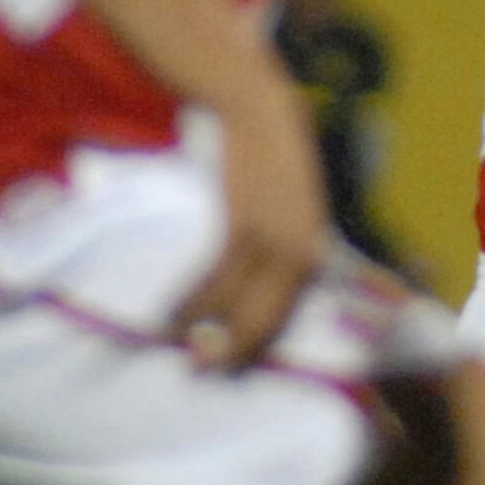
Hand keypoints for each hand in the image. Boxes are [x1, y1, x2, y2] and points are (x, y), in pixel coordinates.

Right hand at [172, 77, 326, 371]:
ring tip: (175, 345)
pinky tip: (169, 316)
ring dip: (199, 329)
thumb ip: (280, 256)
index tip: (229, 367)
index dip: (257, 348)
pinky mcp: (246, 227)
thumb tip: (256, 294)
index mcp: (315, 257)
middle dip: (232, 353)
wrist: (261, 113)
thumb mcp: (290, 214)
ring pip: (234, 306)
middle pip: (266, 323)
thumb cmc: (272, 164)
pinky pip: (213, 278)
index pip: (288, 319)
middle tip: (200, 371)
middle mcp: (303, 257)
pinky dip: (189, 300)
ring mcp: (276, 243)